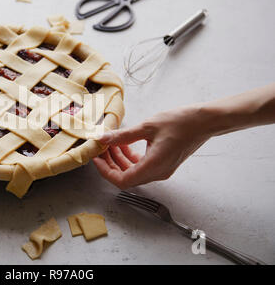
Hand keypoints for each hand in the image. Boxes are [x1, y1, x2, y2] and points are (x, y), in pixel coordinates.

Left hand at [93, 106, 212, 188]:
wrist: (205, 121)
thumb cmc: (182, 123)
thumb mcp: (147, 127)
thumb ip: (122, 136)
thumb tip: (102, 138)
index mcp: (153, 167)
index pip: (122, 181)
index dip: (105, 171)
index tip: (96, 158)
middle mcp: (157, 173)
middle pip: (126, 177)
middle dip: (110, 164)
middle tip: (100, 148)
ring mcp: (161, 169)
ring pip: (133, 172)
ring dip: (119, 159)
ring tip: (110, 143)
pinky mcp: (163, 163)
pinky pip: (141, 166)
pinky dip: (129, 157)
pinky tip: (124, 143)